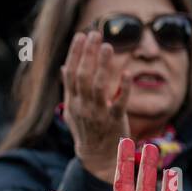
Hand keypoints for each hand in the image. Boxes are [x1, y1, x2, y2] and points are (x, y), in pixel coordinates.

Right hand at [61, 30, 130, 182]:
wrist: (96, 157)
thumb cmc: (86, 130)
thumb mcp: (72, 110)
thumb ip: (69, 89)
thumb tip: (64, 67)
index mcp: (73, 101)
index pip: (71, 73)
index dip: (76, 53)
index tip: (81, 35)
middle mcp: (83, 106)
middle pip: (83, 76)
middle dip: (88, 54)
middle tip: (95, 33)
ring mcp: (98, 113)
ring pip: (99, 86)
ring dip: (103, 65)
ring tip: (108, 46)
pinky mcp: (115, 120)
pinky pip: (119, 103)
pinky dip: (123, 88)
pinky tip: (127, 73)